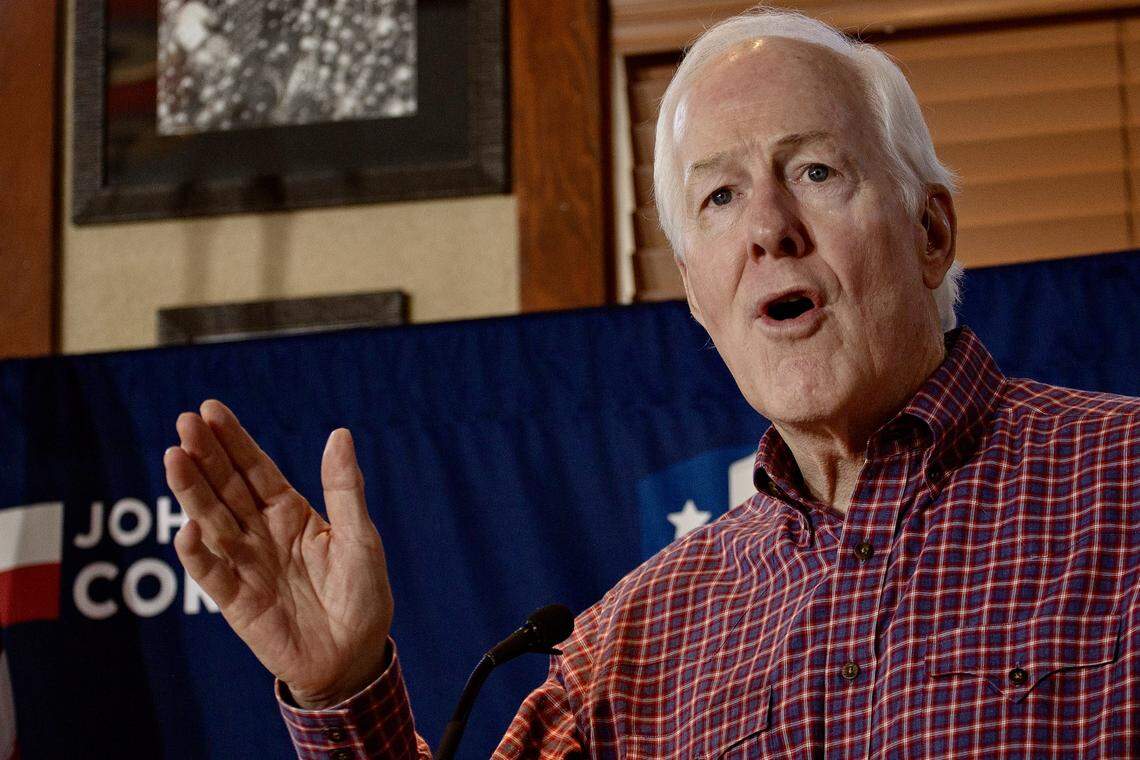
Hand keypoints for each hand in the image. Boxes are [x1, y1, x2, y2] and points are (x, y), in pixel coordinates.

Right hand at [164, 400, 392, 708]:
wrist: (354, 657)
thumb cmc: (362, 594)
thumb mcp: (360, 537)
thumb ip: (344, 488)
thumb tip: (340, 433)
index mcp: (290, 513)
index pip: (255, 469)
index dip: (233, 441)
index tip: (209, 410)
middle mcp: (261, 533)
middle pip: (227, 488)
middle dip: (206, 456)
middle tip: (184, 422)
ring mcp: (246, 565)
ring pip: (212, 522)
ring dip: (192, 492)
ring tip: (173, 458)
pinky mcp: (236, 602)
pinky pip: (212, 575)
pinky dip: (197, 554)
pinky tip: (187, 529)